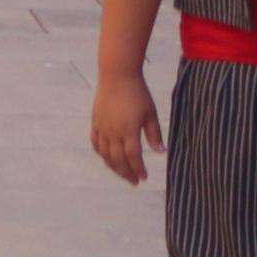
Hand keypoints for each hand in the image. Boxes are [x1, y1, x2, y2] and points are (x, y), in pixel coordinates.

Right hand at [89, 68, 161, 184]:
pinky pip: (96, 143)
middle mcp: (113, 132)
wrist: (117, 75)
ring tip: (122, 173)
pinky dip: (101, 153)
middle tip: (134, 181)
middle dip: (126, 173)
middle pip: (118, 159)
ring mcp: (102, 127)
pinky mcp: (95, 122)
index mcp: (129, 131)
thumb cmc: (138, 93)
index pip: (133, 157)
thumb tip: (161, 152)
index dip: (138, 169)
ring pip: (105, 154)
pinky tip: (107, 158)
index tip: (144, 178)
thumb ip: (154, 134)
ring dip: (113, 166)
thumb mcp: (150, 113)